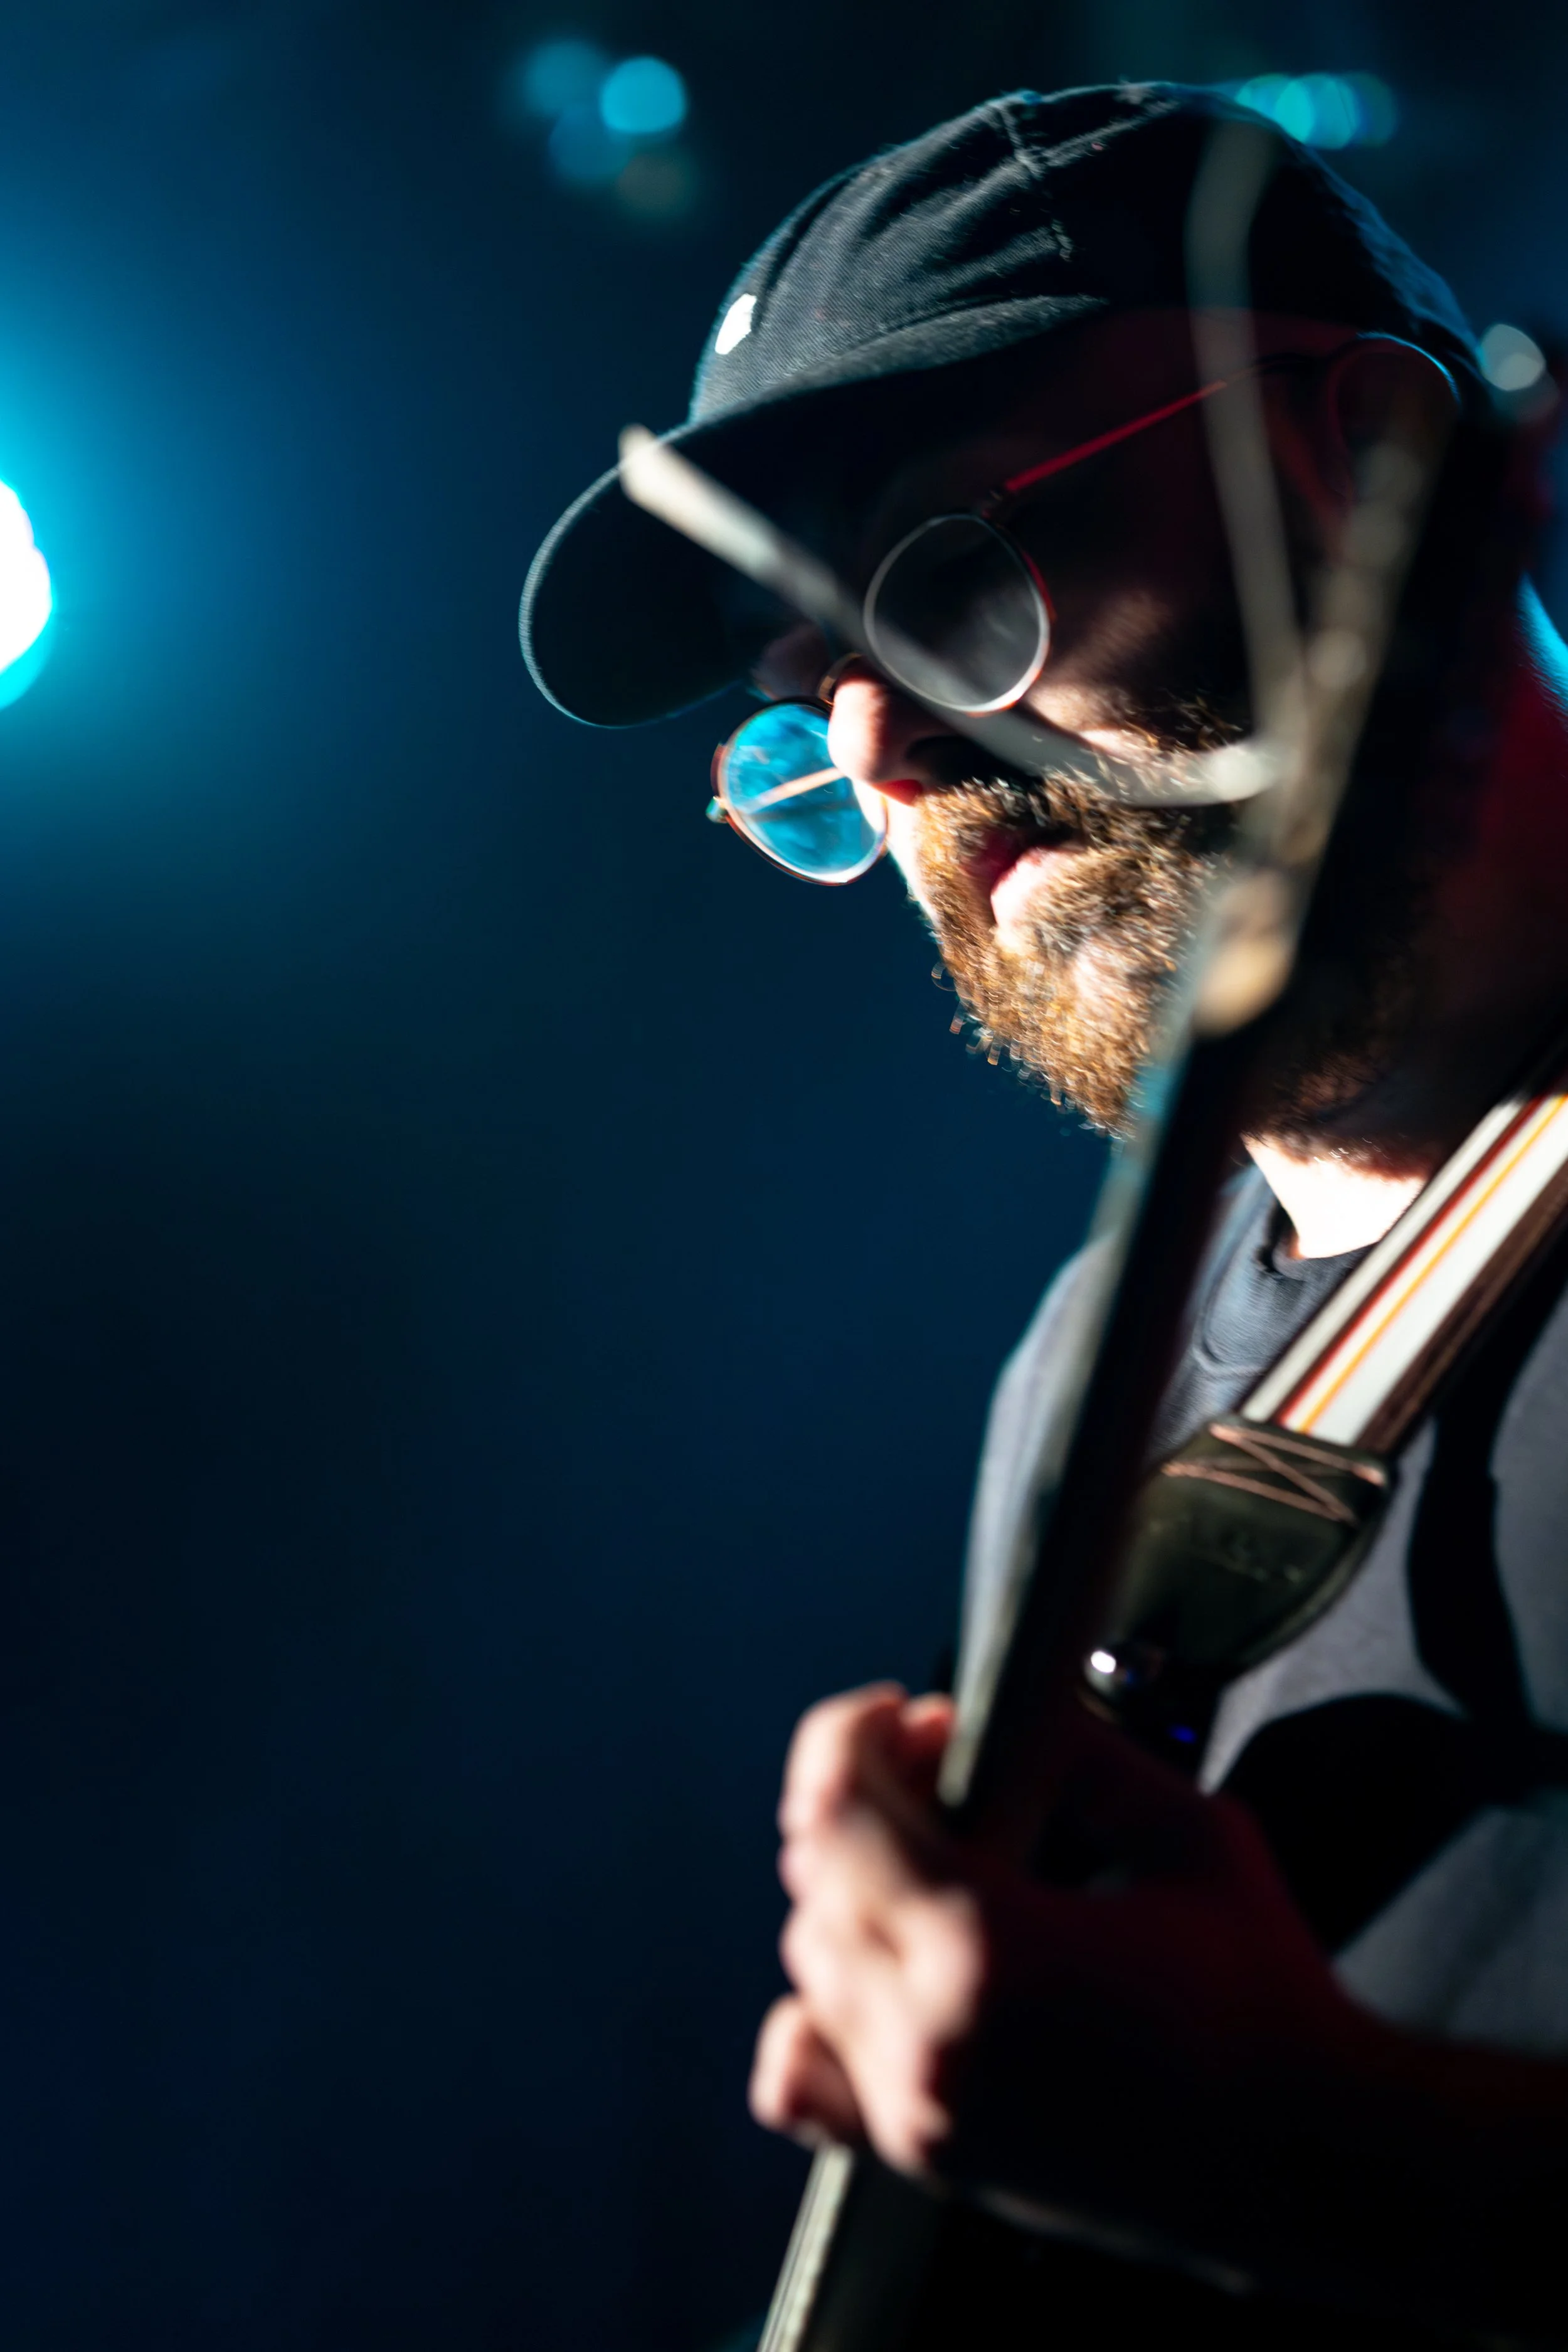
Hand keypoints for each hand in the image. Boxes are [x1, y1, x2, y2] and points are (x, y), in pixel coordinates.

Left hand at [749, 1684, 1368, 2256]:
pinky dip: (816, 2011)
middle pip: (815, 1875)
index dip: (853, 1738)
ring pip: (810, 1960)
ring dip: (852, 1889)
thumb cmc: (1265, 2004)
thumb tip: (1015, 1719)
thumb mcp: (1192, 1834)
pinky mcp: (926, 2158)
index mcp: (989, 1950)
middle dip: (867, 1796)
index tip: (903, 1715)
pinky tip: (886, 1973)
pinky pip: (800, 2079)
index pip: (835, 1812)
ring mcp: (918, 2110)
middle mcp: (929, 2037)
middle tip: (948, 1769)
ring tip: (938, 1862)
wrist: (1306, 2161)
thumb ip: (1084, 1757)